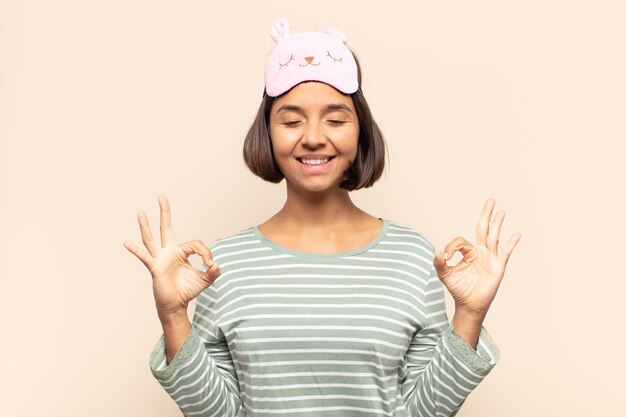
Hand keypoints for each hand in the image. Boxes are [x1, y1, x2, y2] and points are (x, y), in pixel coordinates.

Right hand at [123, 195, 220, 323]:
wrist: (176, 305)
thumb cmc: (188, 290)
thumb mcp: (205, 280)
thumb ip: (213, 272)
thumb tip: (216, 264)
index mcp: (181, 252)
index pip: (195, 244)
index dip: (205, 253)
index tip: (210, 265)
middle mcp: (169, 252)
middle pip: (166, 228)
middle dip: (165, 212)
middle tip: (162, 197)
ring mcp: (160, 259)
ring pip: (152, 239)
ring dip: (146, 226)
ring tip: (141, 212)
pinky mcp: (155, 268)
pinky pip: (145, 257)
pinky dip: (136, 251)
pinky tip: (127, 243)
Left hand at [433, 198, 520, 319]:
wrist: (469, 305)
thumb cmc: (458, 289)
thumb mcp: (445, 275)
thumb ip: (440, 263)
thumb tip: (437, 252)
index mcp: (468, 253)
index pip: (461, 241)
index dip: (452, 247)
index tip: (446, 257)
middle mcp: (481, 252)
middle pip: (483, 229)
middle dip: (486, 214)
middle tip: (490, 200)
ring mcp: (491, 258)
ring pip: (494, 237)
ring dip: (497, 224)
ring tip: (501, 211)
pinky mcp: (498, 267)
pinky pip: (506, 253)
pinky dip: (511, 244)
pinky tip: (516, 234)